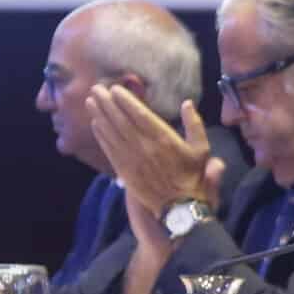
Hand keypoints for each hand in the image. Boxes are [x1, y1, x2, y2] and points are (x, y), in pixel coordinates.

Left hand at [91, 86, 217, 220]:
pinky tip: (95, 124)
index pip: (138, 113)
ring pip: (111, 132)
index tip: (114, 89)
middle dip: (107, 103)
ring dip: (100, 115)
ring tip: (91, 101)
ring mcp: (131, 158)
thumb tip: (187, 103)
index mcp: (163, 138)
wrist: (179, 205)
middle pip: (120, 120)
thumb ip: (194, 124)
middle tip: (97, 89)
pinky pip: (108, 148)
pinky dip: (101, 135)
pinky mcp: (123, 169)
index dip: (124, 100)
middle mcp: (143, 145)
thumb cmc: (191, 175)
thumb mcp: (202, 148)